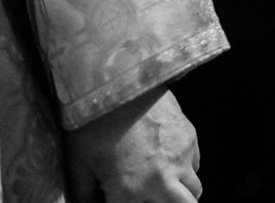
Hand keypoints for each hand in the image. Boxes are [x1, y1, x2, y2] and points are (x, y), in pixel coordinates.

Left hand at [65, 85, 201, 202]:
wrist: (120, 84)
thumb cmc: (92, 126)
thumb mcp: (79, 165)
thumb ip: (84, 195)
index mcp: (130, 192)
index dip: (124, 202)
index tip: (118, 195)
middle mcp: (162, 180)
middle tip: (155, 198)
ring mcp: (180, 159)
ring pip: (195, 190)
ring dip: (182, 193)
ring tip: (166, 187)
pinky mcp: (190, 138)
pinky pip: (195, 164)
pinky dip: (186, 170)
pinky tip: (169, 161)